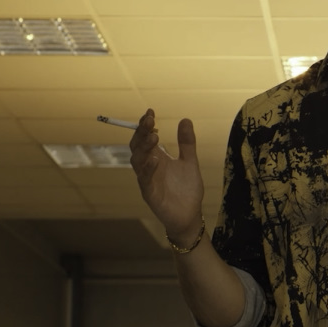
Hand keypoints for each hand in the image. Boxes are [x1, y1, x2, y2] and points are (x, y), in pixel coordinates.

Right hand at [129, 108, 204, 242]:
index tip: (150, 112)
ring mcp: (147, 180)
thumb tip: (185, 119)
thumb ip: (186, 143)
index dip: (145, 125)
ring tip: (154, 137)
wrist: (189, 215)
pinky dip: (149, 169)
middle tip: (150, 120)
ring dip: (144, 148)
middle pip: (137, 146)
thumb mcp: (190, 162)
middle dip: (142, 133)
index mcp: (156, 158)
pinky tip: (156, 159)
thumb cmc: (186, 189)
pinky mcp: (150, 194)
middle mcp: (148, 167)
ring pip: (138, 161)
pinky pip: (145, 180)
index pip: (145, 138)